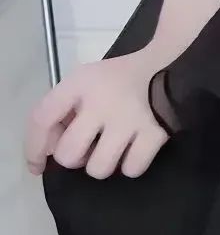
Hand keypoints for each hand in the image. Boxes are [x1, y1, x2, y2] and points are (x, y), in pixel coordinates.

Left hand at [24, 48, 171, 180]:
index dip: (34, 147)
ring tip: (112, 149)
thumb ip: (64, 109)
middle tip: (87, 148)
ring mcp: (128, 120)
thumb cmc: (120, 78)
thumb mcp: (86, 81)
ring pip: (98, 168)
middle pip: (68, 154)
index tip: (37, 164)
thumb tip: (50, 150)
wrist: (171, 64)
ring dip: (102, 164)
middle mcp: (101, 102)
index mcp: (80, 83)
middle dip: (74, 158)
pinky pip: (131, 169)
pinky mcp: (154, 134)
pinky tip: (133, 150)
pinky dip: (130, 165)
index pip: (42, 118)